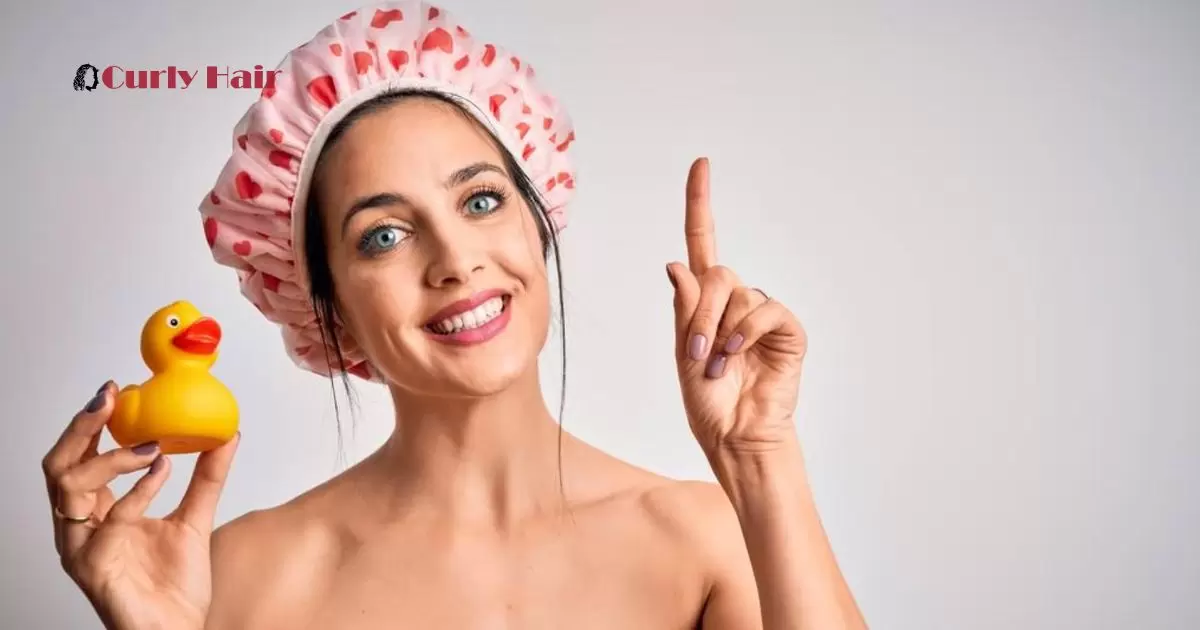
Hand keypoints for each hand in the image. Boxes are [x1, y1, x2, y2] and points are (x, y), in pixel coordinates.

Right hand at [42, 381, 239, 629]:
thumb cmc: (175, 586)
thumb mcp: (196, 517)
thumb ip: (207, 477)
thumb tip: (228, 433)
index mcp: (96, 514)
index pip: (76, 459)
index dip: (90, 423)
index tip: (116, 389)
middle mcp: (80, 528)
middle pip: (57, 466)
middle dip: (81, 427)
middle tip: (111, 398)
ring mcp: (81, 548)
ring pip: (68, 487)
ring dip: (109, 457)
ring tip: (151, 445)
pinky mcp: (94, 567)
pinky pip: (109, 521)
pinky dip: (138, 491)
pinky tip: (162, 472)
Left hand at [667, 158, 808, 455]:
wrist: (735, 436)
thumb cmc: (709, 402)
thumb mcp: (682, 353)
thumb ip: (683, 309)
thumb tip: (676, 264)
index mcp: (705, 302)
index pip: (703, 242)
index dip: (701, 203)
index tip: (702, 164)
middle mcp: (735, 301)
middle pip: (716, 272)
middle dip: (700, 313)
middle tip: (698, 352)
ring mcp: (762, 314)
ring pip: (737, 292)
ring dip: (719, 331)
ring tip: (721, 366)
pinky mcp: (787, 330)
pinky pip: (764, 309)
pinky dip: (746, 331)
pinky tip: (739, 355)